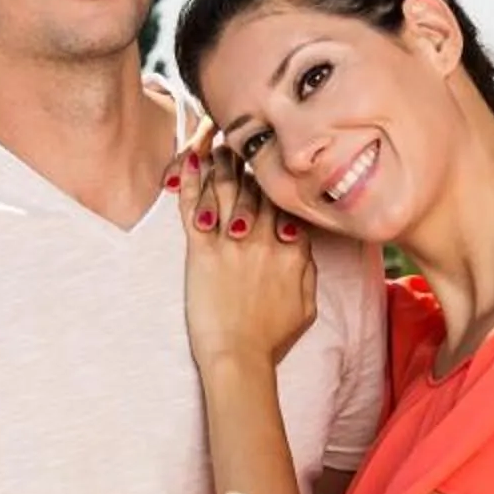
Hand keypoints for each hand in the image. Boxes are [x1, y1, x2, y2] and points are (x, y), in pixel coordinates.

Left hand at [178, 120, 314, 370]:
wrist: (239, 358)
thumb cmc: (272, 338)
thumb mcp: (307, 304)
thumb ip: (307, 269)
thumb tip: (303, 244)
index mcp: (293, 250)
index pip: (287, 201)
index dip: (278, 178)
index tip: (272, 159)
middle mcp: (264, 239)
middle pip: (258, 187)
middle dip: (250, 159)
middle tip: (242, 135)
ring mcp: (232, 243)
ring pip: (227, 189)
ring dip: (222, 161)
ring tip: (216, 139)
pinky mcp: (202, 252)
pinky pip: (193, 208)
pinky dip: (190, 182)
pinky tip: (186, 159)